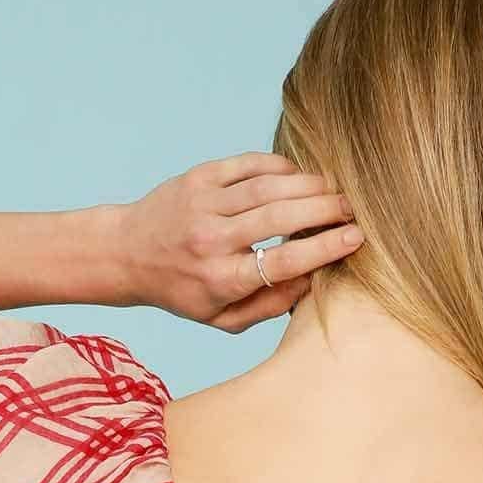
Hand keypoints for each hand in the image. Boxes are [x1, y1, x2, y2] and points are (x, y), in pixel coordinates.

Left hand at [116, 152, 364, 330]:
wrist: (128, 254)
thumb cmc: (183, 291)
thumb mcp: (222, 318)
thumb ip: (268, 306)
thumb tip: (312, 282)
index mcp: (222, 280)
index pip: (282, 262)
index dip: (323, 248)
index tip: (355, 239)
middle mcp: (212, 240)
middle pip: (280, 218)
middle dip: (325, 210)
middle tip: (354, 209)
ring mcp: (204, 203)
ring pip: (267, 187)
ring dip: (308, 185)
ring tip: (335, 190)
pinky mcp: (198, 177)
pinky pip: (247, 165)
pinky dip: (280, 167)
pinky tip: (299, 175)